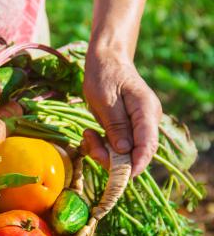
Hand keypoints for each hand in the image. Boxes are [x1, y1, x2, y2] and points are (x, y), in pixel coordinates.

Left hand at [81, 50, 161, 176]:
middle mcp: (146, 121)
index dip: (135, 164)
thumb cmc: (105, 74)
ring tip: (87, 135)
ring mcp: (137, 125)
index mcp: (146, 111)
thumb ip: (115, 125)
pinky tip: (89, 135)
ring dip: (103, 151)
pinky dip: (101, 146)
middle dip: (111, 158)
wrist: (106, 60)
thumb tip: (124, 151)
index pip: (147, 145)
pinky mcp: (126, 128)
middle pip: (135, 153)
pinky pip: (116, 146)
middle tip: (89, 143)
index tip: (120, 175)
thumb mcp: (105, 100)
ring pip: (124, 153)